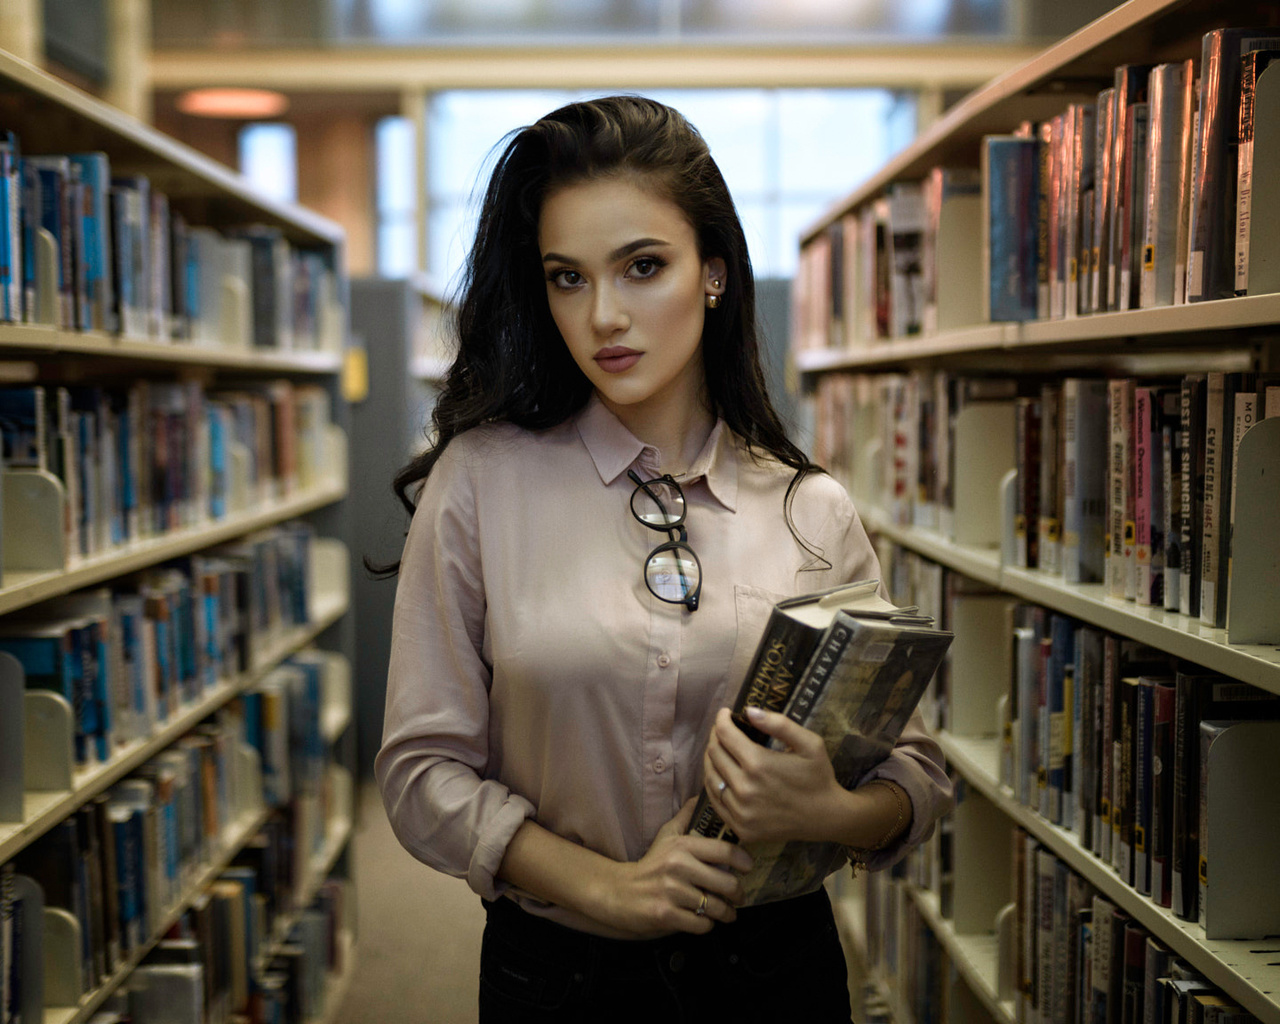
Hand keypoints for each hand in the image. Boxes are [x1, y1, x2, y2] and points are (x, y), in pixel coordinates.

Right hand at [598, 798, 753, 937]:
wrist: (619, 892)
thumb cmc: (650, 864)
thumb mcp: (666, 835)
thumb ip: (685, 816)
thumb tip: (701, 796)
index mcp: (681, 846)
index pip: (725, 851)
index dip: (743, 861)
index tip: (747, 868)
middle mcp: (677, 867)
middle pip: (726, 883)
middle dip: (738, 894)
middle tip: (739, 896)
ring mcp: (671, 892)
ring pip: (716, 907)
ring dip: (726, 913)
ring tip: (727, 912)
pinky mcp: (666, 915)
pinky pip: (702, 925)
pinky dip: (707, 925)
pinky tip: (704, 919)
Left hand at [702, 706, 848, 845]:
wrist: (826, 817)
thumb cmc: (818, 776)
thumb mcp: (809, 743)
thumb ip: (779, 724)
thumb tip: (749, 711)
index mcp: (758, 764)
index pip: (725, 735)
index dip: (721, 719)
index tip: (725, 713)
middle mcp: (744, 789)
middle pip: (714, 754)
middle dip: (716, 736)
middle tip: (723, 730)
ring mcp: (740, 812)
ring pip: (710, 777)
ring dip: (711, 759)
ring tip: (720, 749)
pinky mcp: (740, 828)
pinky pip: (715, 801)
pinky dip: (714, 784)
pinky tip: (722, 774)